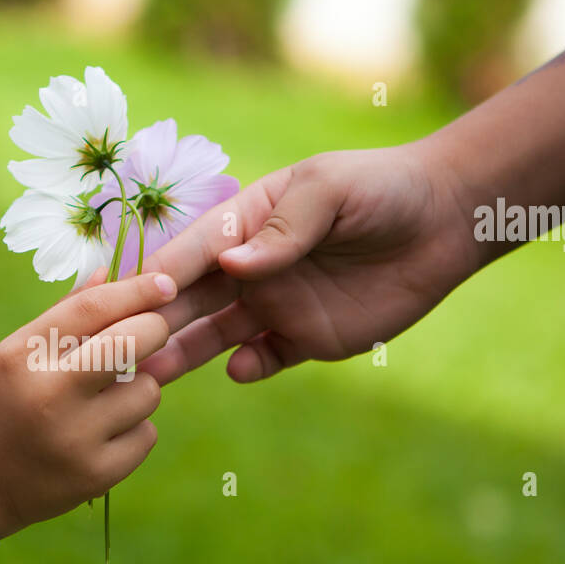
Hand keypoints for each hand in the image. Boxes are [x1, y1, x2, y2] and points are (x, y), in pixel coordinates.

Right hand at [0, 271, 176, 538]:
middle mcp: (49, 395)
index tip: (164, 283)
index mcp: (22, 358)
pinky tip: (101, 437)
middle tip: (151, 333)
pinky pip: (146, 434)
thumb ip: (62, 317)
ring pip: (148, 391)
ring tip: (104, 401)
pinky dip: (133, 430)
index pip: (92, 308)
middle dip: (154, 330)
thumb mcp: (11, 355)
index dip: (136, 290)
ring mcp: (75, 439)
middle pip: (132, 343)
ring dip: (138, 389)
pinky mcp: (97, 475)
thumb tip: (110, 273)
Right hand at [139, 141, 480, 383]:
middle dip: (154, 322)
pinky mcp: (306, 339)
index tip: (121, 296)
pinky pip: (264, 360)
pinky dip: (248, 368)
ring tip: (152, 373)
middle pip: (191, 300)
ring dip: (185, 353)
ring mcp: (275, 305)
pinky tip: (240, 369)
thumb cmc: (382, 189)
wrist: (446, 221)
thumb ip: (283, 229)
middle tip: (118, 348)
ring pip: (215, 336)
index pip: (190, 252)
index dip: (157, 274)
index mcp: (245, 224)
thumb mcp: (329, 191)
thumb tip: (234, 267)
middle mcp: (250, 269)